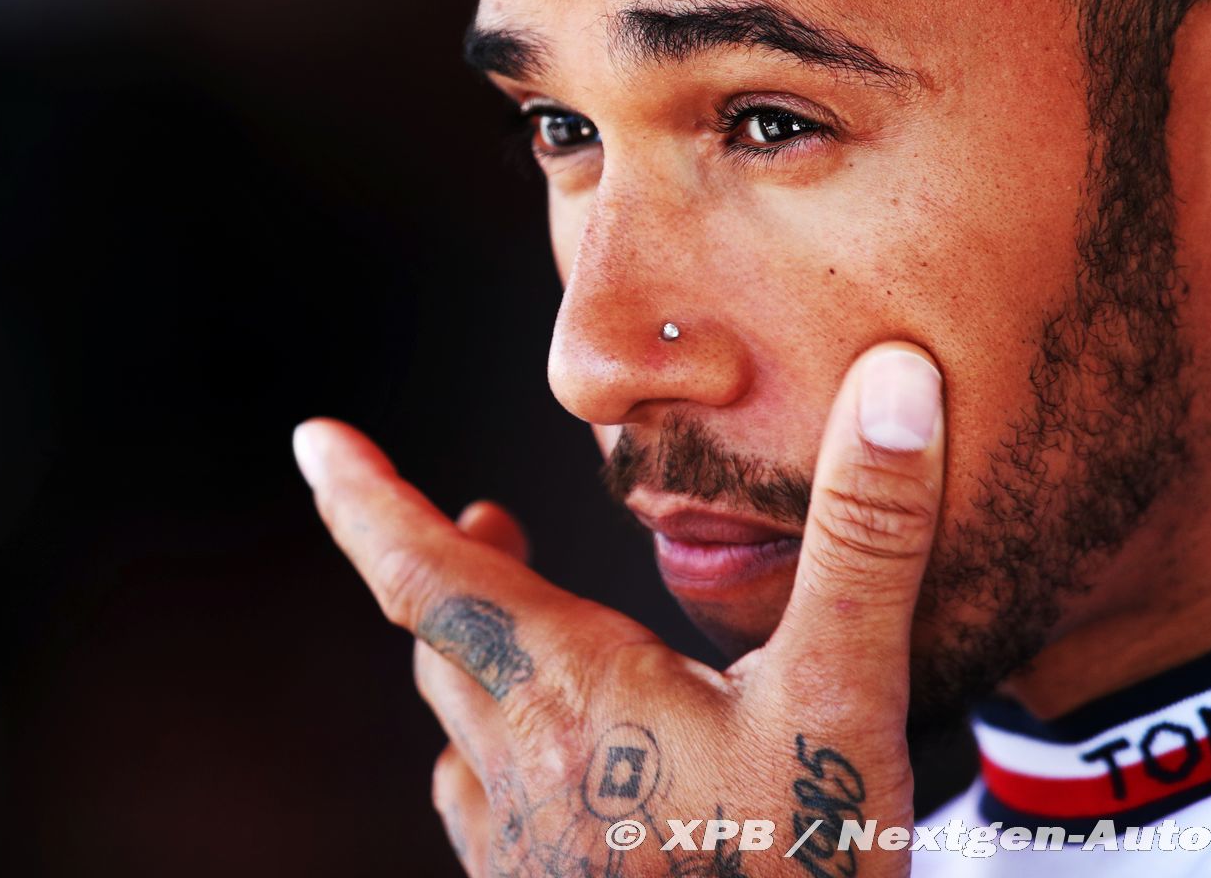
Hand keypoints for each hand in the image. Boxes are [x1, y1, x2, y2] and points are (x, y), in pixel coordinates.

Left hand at [295, 343, 944, 876]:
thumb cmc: (799, 875)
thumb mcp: (844, 695)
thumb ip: (866, 538)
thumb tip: (896, 382)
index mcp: (567, 689)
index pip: (423, 572)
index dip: (363, 499)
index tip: (314, 441)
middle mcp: (520, 764)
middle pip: (439, 638)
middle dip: (437, 562)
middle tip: (467, 516)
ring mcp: (521, 846)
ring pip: (458, 722)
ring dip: (466, 653)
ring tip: (498, 615)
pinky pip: (481, 806)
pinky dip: (487, 751)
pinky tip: (520, 767)